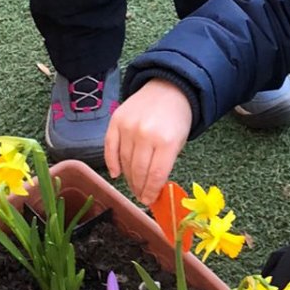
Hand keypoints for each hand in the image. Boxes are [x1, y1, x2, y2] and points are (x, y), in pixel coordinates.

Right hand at [104, 80, 193, 206]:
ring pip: (124, 162)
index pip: (156, 175)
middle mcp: (146, 134)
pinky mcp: (116, 120)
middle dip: (139, 187)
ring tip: (133, 185)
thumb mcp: (180, 142)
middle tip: (140, 196)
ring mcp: (129, 127)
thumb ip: (166, 164)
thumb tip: (152, 188)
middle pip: (138, 171)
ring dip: (128, 178)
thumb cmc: (176, 118)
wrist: (168, 88)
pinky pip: (110, 147)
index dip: (151, 191)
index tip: (149, 201)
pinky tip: (117, 173)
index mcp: (167, 141)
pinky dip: (111, 163)